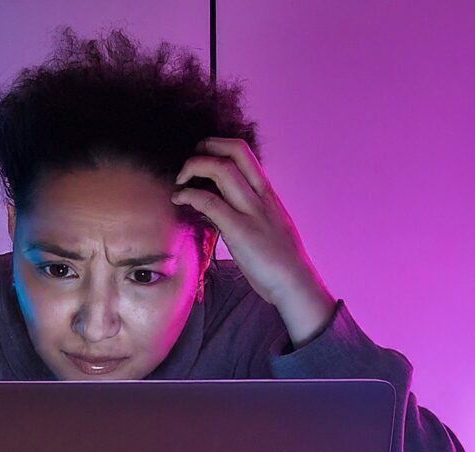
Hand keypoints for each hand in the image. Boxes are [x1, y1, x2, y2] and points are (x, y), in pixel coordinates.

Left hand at [171, 137, 331, 309]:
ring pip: (223, 170)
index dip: (219, 146)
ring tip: (179, 181)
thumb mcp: (268, 226)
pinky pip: (211, 202)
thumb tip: (224, 207)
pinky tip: (179, 199)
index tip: (201, 157)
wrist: (294, 283)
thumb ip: (249, 212)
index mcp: (267, 194)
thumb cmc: (280, 261)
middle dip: (206, 148)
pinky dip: (190, 195)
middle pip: (235, 151)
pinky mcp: (240, 231)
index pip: (245, 153)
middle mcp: (261, 196)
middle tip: (187, 163)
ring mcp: (252, 212)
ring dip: (194, 167)